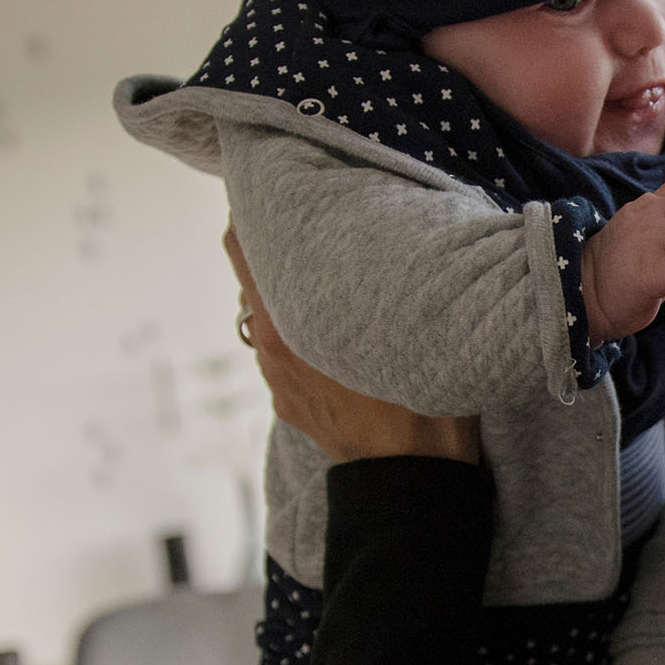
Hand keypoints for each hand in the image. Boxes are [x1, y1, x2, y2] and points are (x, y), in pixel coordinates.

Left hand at [224, 227, 479, 464]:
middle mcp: (269, 343)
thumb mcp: (409, 320)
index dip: (254, 208)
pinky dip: (301, 332)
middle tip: (310, 218)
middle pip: (251, 271)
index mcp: (287, 318)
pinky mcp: (288, 402)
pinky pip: (284, 350)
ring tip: (329, 278)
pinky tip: (338, 333)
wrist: (412, 480)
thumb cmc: (421, 401)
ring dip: (290, 291)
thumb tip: (390, 228)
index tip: (277, 184)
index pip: (243, 240)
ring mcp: (276, 376)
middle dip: (276, 245)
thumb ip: (385, 274)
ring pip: (268, 312)